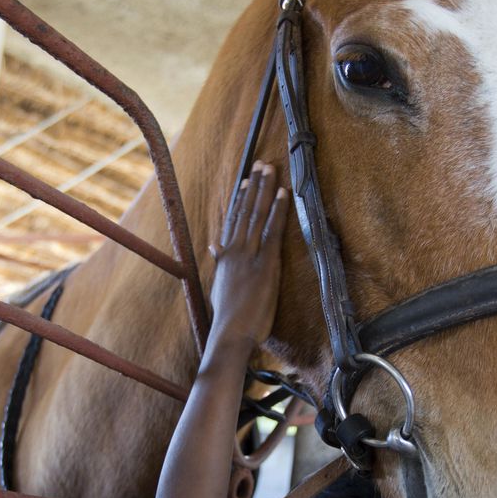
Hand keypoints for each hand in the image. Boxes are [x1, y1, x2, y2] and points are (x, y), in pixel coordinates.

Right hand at [208, 162, 287, 349]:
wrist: (231, 333)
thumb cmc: (229, 316)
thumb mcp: (220, 285)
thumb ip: (220, 262)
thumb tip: (214, 245)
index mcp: (226, 256)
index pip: (233, 221)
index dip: (240, 199)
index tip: (246, 181)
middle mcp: (235, 250)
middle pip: (246, 212)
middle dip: (255, 186)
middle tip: (261, 164)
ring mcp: (250, 256)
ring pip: (257, 216)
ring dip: (265, 190)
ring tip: (271, 170)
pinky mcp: (265, 264)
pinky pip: (272, 232)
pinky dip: (277, 211)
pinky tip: (282, 194)